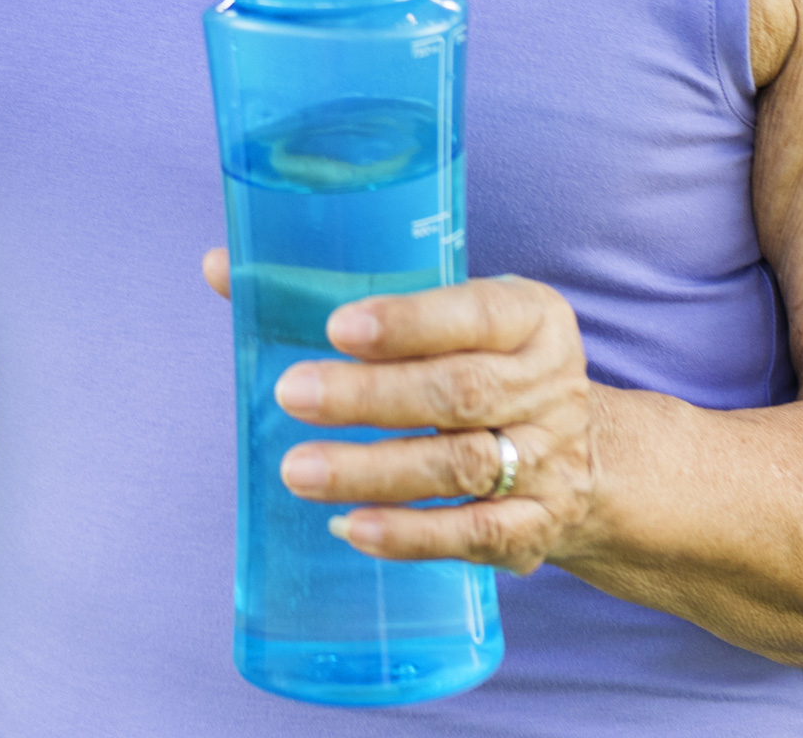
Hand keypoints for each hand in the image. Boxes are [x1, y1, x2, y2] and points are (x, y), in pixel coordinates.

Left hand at [205, 249, 601, 573]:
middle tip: (293, 395)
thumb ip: (334, 290)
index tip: (340, 327)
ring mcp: (547, 463)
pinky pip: (474, 535)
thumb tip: (219, 266)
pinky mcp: (535, 528)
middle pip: (459, 393)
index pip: (475, 313)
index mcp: (531, 317)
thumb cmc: (477, 365)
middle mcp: (548, 387)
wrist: (584, 457)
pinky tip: (351, 528)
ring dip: (373, 471)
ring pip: (459, 466)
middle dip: (370, 397)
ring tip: (298, 472)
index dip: (409, 322)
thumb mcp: (442, 316)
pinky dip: (411, 535)